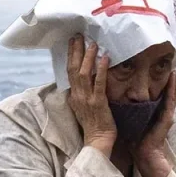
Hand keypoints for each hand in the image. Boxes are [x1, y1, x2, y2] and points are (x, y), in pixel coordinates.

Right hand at [66, 34, 116, 156]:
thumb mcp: (85, 107)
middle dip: (75, 51)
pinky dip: (102, 69)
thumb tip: (88, 80)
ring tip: (92, 43)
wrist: (98, 141)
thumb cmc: (96, 125)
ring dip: (88, 56)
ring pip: (83, 73)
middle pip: (73, 68)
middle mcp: (77, 95)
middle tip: (78, 35)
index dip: (71, 56)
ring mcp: (86, 99)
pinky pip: (99, 83)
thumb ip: (85, 93)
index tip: (73, 42)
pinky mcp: (98, 103)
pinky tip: (106, 58)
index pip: (70, 71)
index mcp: (74, 96)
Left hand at [132, 71, 175, 176]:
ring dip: (172, 79)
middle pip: (164, 90)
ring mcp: (166, 112)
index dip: (153, 80)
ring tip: (172, 65)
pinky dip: (173, 87)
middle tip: (166, 62)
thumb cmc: (134, 139)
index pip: (154, 92)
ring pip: (171, 91)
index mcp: (151, 110)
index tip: (150, 67)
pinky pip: (172, 98)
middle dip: (166, 77)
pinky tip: (173, 77)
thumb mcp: (129, 120)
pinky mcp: (168, 116)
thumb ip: (126, 109)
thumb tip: (113, 98)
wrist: (143, 154)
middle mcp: (161, 110)